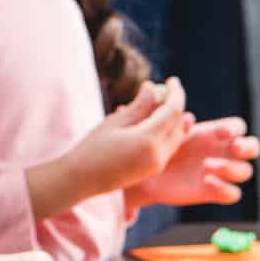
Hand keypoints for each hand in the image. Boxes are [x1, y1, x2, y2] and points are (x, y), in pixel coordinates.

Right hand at [64, 76, 190, 198]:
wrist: (81, 180)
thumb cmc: (93, 148)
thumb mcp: (115, 122)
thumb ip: (139, 105)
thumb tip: (152, 87)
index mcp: (149, 140)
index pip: (173, 111)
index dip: (176, 93)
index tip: (172, 79)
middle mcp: (159, 155)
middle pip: (178, 124)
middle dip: (176, 104)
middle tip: (167, 89)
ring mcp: (157, 165)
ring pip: (176, 136)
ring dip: (173, 118)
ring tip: (161, 102)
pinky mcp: (153, 170)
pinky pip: (168, 146)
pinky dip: (166, 131)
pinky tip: (156, 121)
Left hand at [126, 116, 259, 208]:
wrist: (146, 175)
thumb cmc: (157, 148)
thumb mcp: (165, 134)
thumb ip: (176, 126)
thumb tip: (188, 118)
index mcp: (214, 133)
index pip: (238, 127)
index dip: (235, 129)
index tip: (220, 133)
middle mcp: (222, 152)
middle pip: (253, 147)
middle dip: (247, 147)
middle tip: (234, 148)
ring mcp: (221, 173)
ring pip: (245, 171)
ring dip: (231, 168)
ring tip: (206, 165)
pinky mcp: (214, 192)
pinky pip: (233, 193)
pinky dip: (225, 188)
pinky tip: (206, 181)